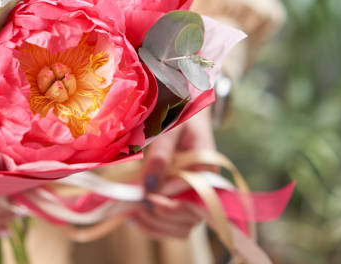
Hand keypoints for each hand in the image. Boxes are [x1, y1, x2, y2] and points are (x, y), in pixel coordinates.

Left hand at [134, 110, 214, 238]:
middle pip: (189, 219)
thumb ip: (162, 154)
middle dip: (160, 216)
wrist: (182, 112)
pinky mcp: (181, 204)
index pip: (194, 196)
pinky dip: (154, 227)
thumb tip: (150, 185)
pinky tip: (135, 219)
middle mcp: (206, 189)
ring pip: (181, 229)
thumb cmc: (177, 116)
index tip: (146, 196)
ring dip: (156, 226)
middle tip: (135, 204)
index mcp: (207, 168)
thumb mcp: (171, 127)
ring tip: (133, 213)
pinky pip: (172, 227)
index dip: (169, 202)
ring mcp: (194, 199)